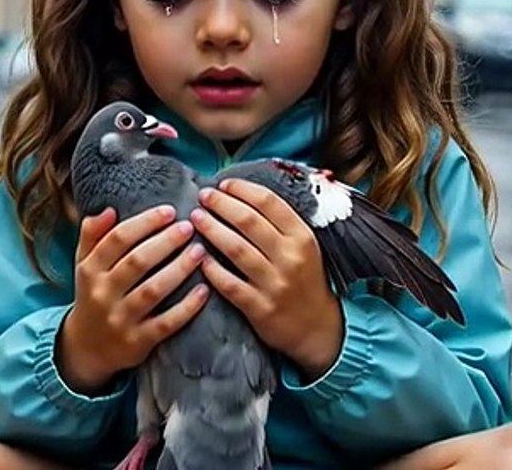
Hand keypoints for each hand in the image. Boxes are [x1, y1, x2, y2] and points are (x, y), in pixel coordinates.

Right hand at [57, 205, 209, 394]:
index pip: (118, 239)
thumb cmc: (94, 294)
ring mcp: (121, 319)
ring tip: (200, 252)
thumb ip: (93, 234)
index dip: (145, 223)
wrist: (86, 348)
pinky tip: (204, 290)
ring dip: (179, 269)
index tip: (170, 211)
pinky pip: (166, 323)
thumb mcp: (85, 264)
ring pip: (153, 291)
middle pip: (137, 262)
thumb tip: (109, 209)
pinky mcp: (138, 342)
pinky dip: (186, 307)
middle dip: (166, 242)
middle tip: (190, 227)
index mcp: (91, 270)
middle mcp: (103, 294)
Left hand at [192, 179, 344, 381]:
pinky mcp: (260, 308)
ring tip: (195, 218)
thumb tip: (243, 195)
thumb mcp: (304, 246)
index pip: (269, 203)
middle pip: (249, 221)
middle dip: (221, 204)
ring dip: (211, 230)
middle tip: (203, 196)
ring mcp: (275, 283)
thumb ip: (281, 223)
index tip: (223, 184)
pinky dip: (212, 269)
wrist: (316, 327)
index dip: (242, 189)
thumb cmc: (304, 280)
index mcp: (302, 237)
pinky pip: (229, 284)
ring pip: (236, 249)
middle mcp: (290, 257)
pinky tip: (199, 258)